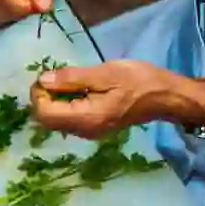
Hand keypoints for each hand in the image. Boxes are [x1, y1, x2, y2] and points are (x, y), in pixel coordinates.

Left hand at [30, 60, 204, 139]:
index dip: (38, 94)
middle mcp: (84, 131)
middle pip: (46, 119)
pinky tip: (78, 90)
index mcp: (86, 118)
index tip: (47, 76)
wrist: (166, 97)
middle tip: (55, 76)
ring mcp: (88, 132)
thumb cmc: (140, 81)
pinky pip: (68, 119)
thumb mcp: (106, 73)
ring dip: (54, 100)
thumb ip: (72, 78)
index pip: (44, 113)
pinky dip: (65, 104)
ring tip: (67, 81)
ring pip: (56, 120)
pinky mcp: (93, 128)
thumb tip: (42, 81)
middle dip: (44, 97)